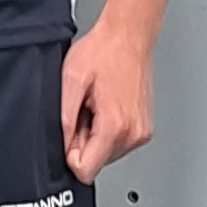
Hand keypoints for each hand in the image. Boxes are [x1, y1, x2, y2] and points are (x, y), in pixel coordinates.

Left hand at [60, 18, 155, 182]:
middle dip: (83, 141)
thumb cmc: (103, 51)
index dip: (69, 153)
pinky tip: (105, 105)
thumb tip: (62, 149)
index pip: (85, 170)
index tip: (71, 128)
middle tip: (84, 110)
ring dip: (94, 134)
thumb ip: (64, 121)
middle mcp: (133, 134)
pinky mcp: (144, 128)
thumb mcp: (70, 82)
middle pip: (96, 163)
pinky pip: (117, 142)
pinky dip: (107, 129)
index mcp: (115, 126)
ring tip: (96, 105)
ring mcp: (141, 132)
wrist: (128, 36)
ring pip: (106, 154)